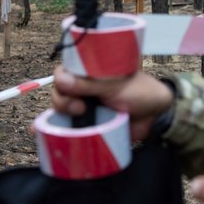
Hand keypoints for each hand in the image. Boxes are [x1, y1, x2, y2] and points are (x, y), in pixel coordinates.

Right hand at [50, 65, 174, 139]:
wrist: (156, 116)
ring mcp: (84, 107)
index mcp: (88, 72)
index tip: (69, 88)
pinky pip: (67, 126)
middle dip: (62, 100)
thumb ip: (89, 84)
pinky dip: (56, 129)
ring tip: (80, 116)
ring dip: (61, 113)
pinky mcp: (87, 125)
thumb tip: (61, 81)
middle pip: (58, 92)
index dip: (61, 80)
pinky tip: (46, 131)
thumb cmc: (139, 92)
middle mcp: (83, 88)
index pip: (63, 72)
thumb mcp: (115, 85)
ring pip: (60, 109)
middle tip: (80, 107)